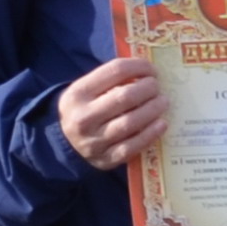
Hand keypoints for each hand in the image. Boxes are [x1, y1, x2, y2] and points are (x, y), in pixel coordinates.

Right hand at [57, 56, 166, 171]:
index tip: (152, 70)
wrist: (63, 142)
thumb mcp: (85, 89)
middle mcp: (84, 117)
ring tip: (163, 102)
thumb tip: (146, 71)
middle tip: (157, 87)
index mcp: (79, 93)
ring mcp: (94, 141)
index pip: (116, 71)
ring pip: (130, 122)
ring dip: (153, 109)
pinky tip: (161, 124)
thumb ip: (110, 79)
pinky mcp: (105, 159)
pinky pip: (132, 146)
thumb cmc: (83, 109)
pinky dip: (150, 134)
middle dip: (148, 88)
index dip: (139, 67)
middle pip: (125, 97)